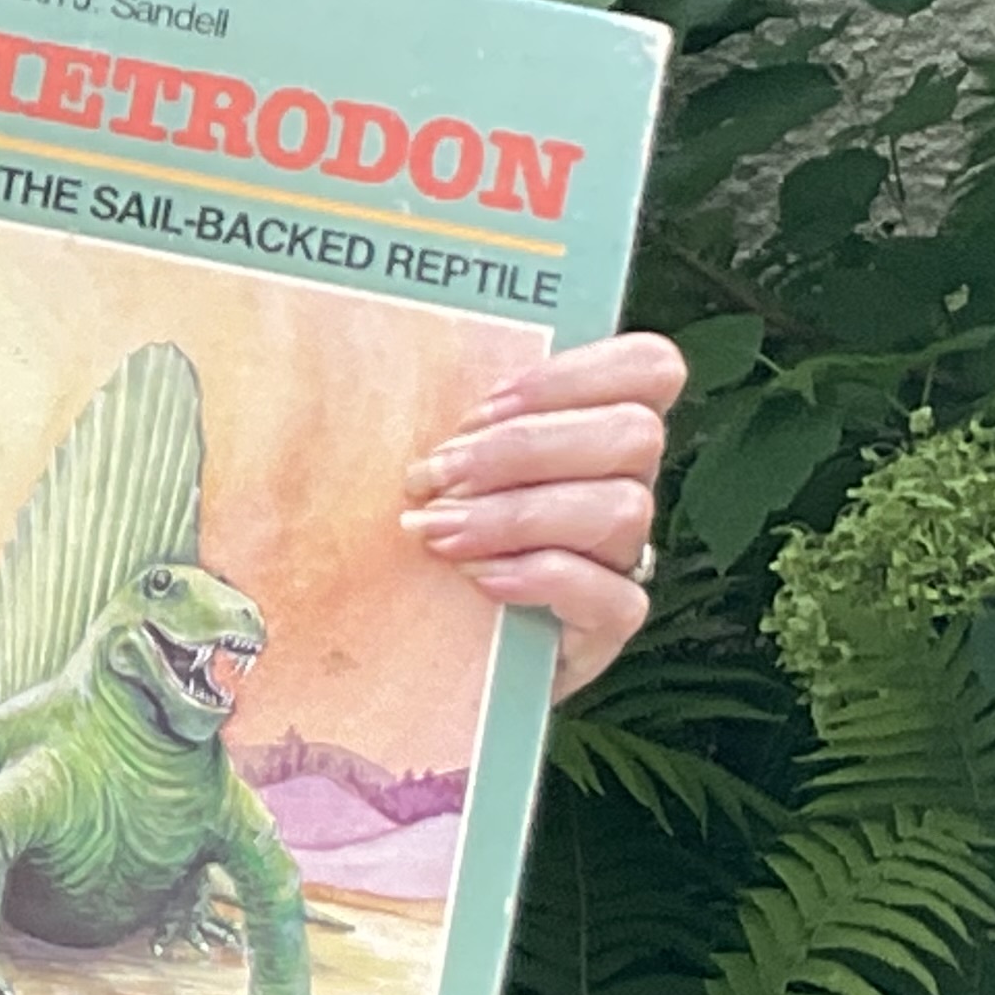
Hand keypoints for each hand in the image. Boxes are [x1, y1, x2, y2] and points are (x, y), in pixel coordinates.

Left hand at [401, 330, 686, 698]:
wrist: (423, 641)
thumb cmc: (425, 528)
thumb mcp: (430, 462)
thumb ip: (432, 412)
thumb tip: (348, 354)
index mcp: (591, 427)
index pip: (647, 368)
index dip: (576, 373)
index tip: (482, 406)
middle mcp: (621, 484)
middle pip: (635, 433)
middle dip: (525, 446)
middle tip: (438, 473)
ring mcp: (622, 557)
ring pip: (624, 509)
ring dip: (519, 513)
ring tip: (439, 531)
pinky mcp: (608, 625)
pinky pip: (617, 597)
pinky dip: (543, 579)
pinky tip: (478, 580)